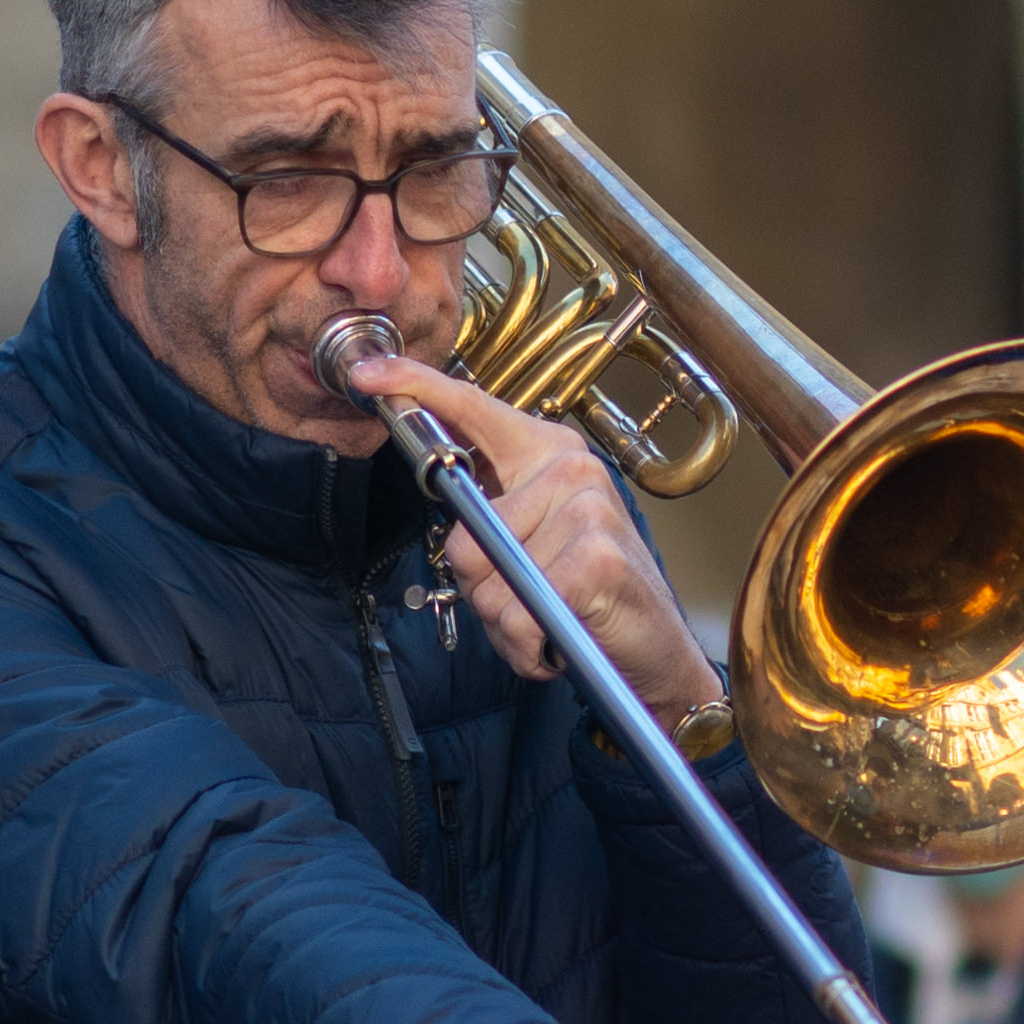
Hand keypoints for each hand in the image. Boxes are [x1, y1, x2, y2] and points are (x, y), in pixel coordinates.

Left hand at [337, 349, 716, 723]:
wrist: (654, 648)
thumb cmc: (587, 598)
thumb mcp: (530, 548)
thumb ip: (488, 526)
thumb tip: (455, 531)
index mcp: (548, 453)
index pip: (474, 408)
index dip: (416, 387)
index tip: (368, 376)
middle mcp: (569, 468)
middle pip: (463, 537)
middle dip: (483, 588)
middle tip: (530, 600)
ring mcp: (587, 507)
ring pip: (487, 583)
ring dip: (508, 624)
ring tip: (548, 620)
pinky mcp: (596, 555)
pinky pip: (518, 613)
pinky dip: (528, 646)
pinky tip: (557, 639)